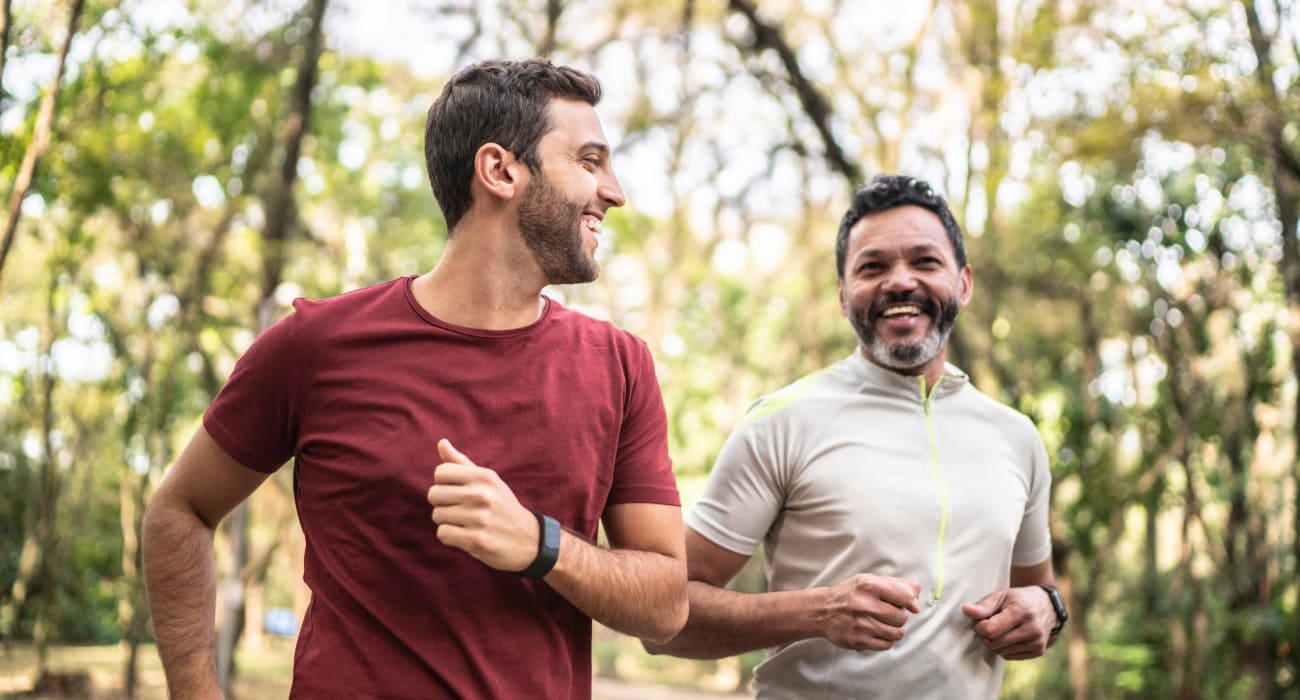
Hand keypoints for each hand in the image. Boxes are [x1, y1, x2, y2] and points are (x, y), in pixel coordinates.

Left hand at [426, 439, 538, 571]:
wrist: (527, 539)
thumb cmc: (501, 506)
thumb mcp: (488, 481)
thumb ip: (462, 463)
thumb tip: (441, 442)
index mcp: (484, 476)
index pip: (440, 472)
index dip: (443, 483)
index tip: (456, 491)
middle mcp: (482, 494)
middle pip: (434, 494)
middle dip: (442, 503)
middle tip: (459, 509)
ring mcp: (480, 518)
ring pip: (437, 515)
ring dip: (447, 521)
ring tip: (466, 522)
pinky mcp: (476, 540)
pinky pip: (443, 534)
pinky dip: (450, 537)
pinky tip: (465, 535)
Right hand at [818, 574, 920, 650]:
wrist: (823, 611)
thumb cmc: (851, 594)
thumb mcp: (870, 580)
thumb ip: (898, 586)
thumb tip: (916, 604)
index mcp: (869, 585)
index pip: (905, 596)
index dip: (910, 602)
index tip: (908, 605)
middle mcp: (864, 604)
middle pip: (902, 617)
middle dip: (899, 616)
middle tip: (887, 613)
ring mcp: (861, 625)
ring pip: (897, 633)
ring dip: (894, 629)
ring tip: (882, 623)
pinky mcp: (858, 641)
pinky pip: (887, 645)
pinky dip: (886, 640)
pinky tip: (876, 632)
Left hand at [961, 586, 1055, 659]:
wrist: (1047, 606)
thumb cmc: (1018, 599)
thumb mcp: (1000, 596)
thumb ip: (982, 606)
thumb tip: (965, 610)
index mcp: (1022, 612)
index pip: (990, 630)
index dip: (979, 626)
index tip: (980, 619)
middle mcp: (1032, 629)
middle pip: (994, 643)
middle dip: (986, 634)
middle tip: (989, 623)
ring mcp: (1037, 642)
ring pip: (1000, 652)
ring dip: (994, 642)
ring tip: (1001, 628)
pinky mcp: (1038, 651)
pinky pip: (1009, 656)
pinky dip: (1004, 648)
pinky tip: (1010, 636)